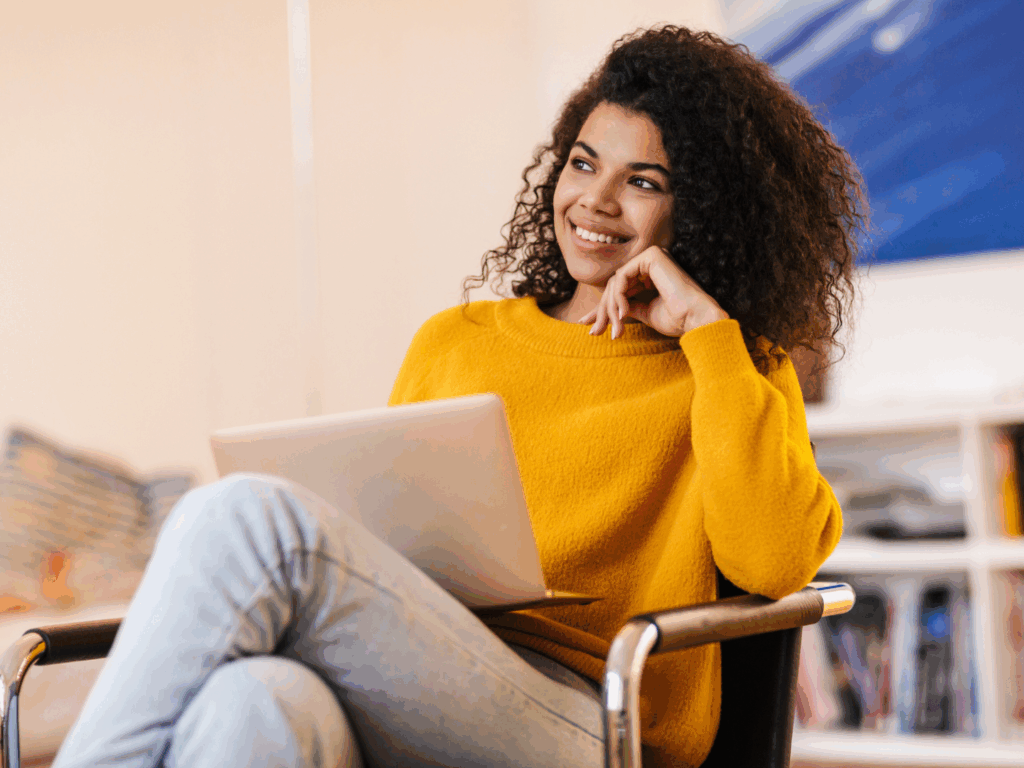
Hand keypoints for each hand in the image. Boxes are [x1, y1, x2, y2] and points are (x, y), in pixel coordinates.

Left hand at [581, 246, 728, 338]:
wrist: (695, 319)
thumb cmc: (676, 319)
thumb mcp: (643, 312)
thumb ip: (625, 307)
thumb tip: (600, 313)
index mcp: (651, 273)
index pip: (619, 288)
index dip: (603, 309)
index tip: (591, 329)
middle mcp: (651, 262)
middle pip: (614, 285)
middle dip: (603, 310)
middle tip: (595, 332)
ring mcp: (652, 256)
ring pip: (615, 282)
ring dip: (611, 307)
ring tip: (617, 328)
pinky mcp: (651, 256)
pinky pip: (622, 277)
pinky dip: (618, 297)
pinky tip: (624, 313)